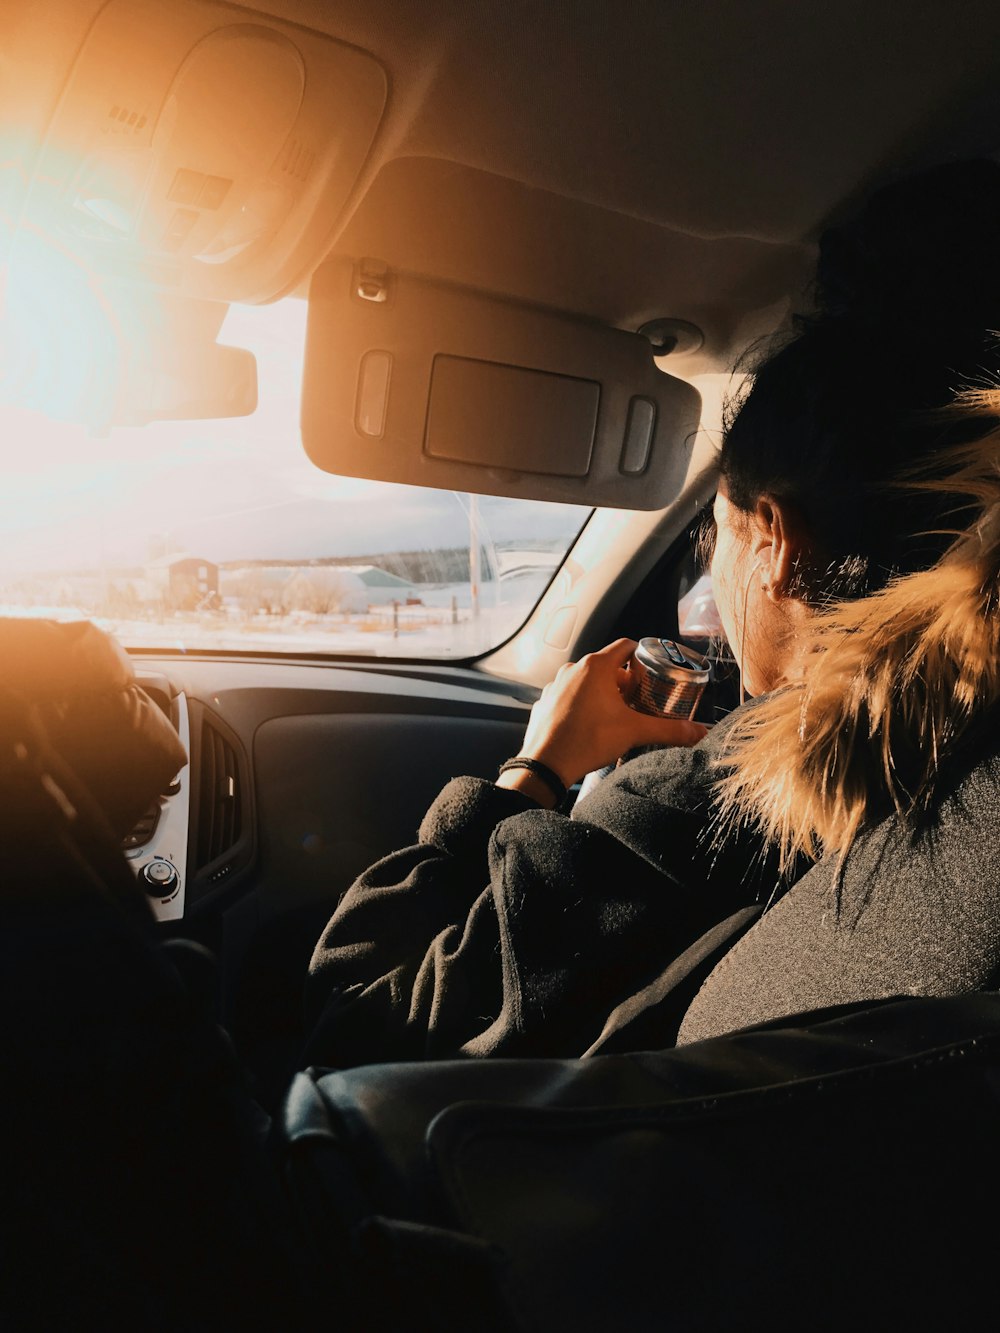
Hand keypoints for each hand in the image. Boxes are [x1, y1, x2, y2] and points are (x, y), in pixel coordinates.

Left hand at [505, 639, 708, 791]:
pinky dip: (583, 704)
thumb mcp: (634, 732)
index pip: (626, 646)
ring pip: (587, 681)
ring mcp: (556, 685)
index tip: (653, 672)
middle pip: (607, 666)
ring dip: (604, 693)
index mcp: (595, 666)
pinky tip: (591, 725)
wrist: (546, 764)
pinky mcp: (546, 702)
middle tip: (640, 701)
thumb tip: (698, 731)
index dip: (643, 657)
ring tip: (617, 715)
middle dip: (626, 681)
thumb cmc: (587, 740)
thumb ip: (669, 730)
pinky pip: (570, 696)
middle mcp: (573, 669)